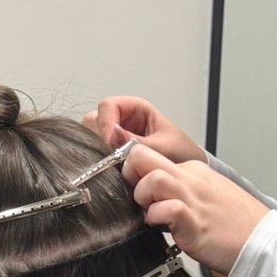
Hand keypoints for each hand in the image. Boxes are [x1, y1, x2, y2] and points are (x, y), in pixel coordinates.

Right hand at [83, 95, 204, 164]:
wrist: (186, 170)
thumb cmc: (180, 152)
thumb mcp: (163, 147)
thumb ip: (140, 143)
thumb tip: (113, 138)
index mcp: (135, 108)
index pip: (108, 106)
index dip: (105, 123)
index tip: (109, 143)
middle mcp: (121, 119)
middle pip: (93, 120)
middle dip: (97, 137)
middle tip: (108, 156)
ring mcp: (113, 136)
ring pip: (90, 137)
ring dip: (97, 150)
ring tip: (112, 165)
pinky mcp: (110, 153)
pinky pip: (95, 152)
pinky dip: (99, 161)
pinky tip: (111, 171)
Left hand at [123, 143, 266, 272]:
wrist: (263, 244)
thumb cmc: (236, 226)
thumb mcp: (206, 197)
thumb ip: (180, 192)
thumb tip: (154, 200)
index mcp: (193, 171)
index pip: (149, 157)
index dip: (135, 174)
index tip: (138, 193)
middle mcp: (191, 179)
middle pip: (142, 156)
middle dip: (128, 174)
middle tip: (135, 197)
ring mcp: (193, 198)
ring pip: (152, 179)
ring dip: (142, 197)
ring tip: (149, 214)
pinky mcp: (194, 221)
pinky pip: (167, 209)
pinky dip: (157, 218)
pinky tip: (162, 228)